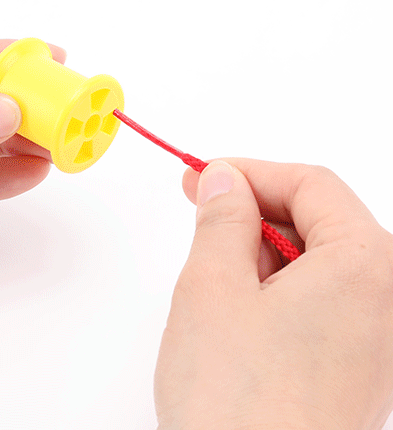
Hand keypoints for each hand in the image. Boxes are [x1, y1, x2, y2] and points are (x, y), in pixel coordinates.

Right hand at [155, 159, 392, 428]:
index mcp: (367, 265)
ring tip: (212, 279)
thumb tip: (225, 181)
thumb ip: (221, 219)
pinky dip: (279, 293)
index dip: (250, 172)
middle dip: (256, 212)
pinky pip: (324, 306)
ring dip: (264, 256)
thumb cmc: (237, 401)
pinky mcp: (360, 373)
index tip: (202, 175)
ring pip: (321, 266)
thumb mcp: (211, 286)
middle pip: (323, 222)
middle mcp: (389, 301)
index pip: (312, 184)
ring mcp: (379, 342)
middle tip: (199, 212)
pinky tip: (238, 316)